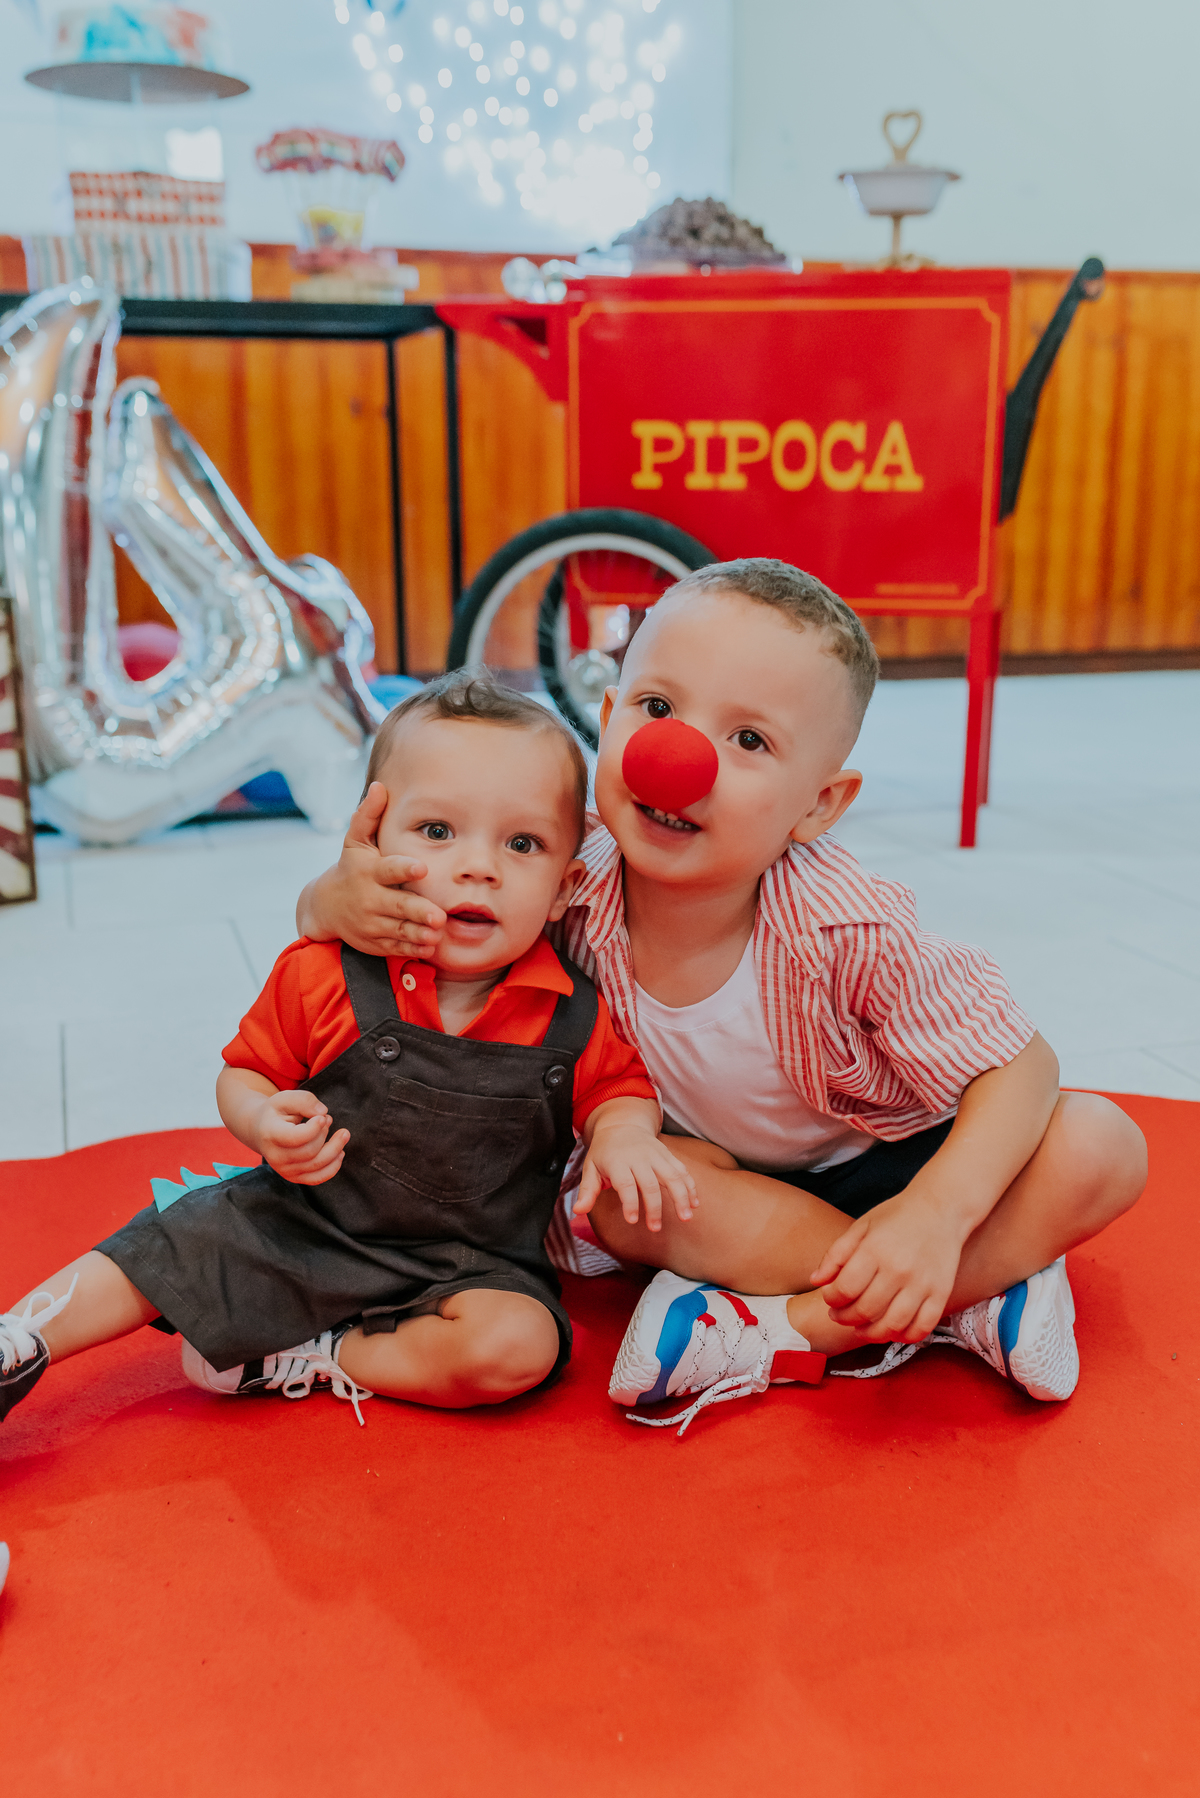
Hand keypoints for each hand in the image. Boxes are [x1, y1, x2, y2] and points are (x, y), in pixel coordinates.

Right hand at [250, 1089, 349, 1185]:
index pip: (296, 1138)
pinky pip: (318, 1178)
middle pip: (310, 1152)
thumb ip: (304, 1101)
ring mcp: (284, 1170)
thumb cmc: (276, 1113)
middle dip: (325, 1134)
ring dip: (336, 1148)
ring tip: (342, 1134)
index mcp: (271, 1135)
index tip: (323, 1116)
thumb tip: (323, 1113)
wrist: (260, 1131)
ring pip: (317, 1165)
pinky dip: (334, 1166)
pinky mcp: (294, 1177)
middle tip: (328, 1119)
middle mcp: (276, 1157)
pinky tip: (340, 1152)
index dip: (315, 1128)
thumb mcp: (285, 1098)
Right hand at [300, 782, 446, 956]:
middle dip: (418, 912)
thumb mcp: (355, 841)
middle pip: (397, 906)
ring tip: (437, 933)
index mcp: (368, 872)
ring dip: (418, 933)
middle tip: (439, 916)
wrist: (325, 906)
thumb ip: (368, 816)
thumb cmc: (351, 868)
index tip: (422, 868)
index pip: (388, 870)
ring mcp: (371, 922)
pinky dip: (412, 948)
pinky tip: (428, 946)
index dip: (404, 869)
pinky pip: (395, 946)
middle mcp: (369, 899)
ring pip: (398, 929)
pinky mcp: (374, 941)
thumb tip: (379, 786)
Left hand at [575, 1125, 696, 1233]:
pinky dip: (690, 1186)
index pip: (626, 1183)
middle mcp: (639, 1157)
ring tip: (686, 1218)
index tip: (632, 1221)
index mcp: (618, 1162)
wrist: (622, 1124)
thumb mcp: (591, 1168)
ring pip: (672, 1176)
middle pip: (650, 1183)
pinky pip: (682, 1170)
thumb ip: (588, 1191)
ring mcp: (656, 1155)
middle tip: (655, 1228)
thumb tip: (578, 1211)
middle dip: (654, 1207)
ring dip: (681, 1197)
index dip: (630, 1202)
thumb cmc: (604, 1152)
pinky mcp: (668, 1155)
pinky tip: (694, 1204)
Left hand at [809, 1188, 965, 1342]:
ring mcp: (922, 1284)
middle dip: (845, 1318)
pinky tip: (891, 1330)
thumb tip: (815, 1281)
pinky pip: (921, 1328)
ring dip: (871, 1334)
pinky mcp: (940, 1294)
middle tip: (839, 1315)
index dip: (831, 1299)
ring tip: (861, 1328)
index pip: (845, 1289)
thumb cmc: (896, 1217)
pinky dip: (904, 1336)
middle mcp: (899, 1270)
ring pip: (892, 1325)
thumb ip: (836, 1254)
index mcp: (875, 1250)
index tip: (830, 1297)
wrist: (941, 1208)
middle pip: (865, 1310)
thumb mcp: (861, 1226)